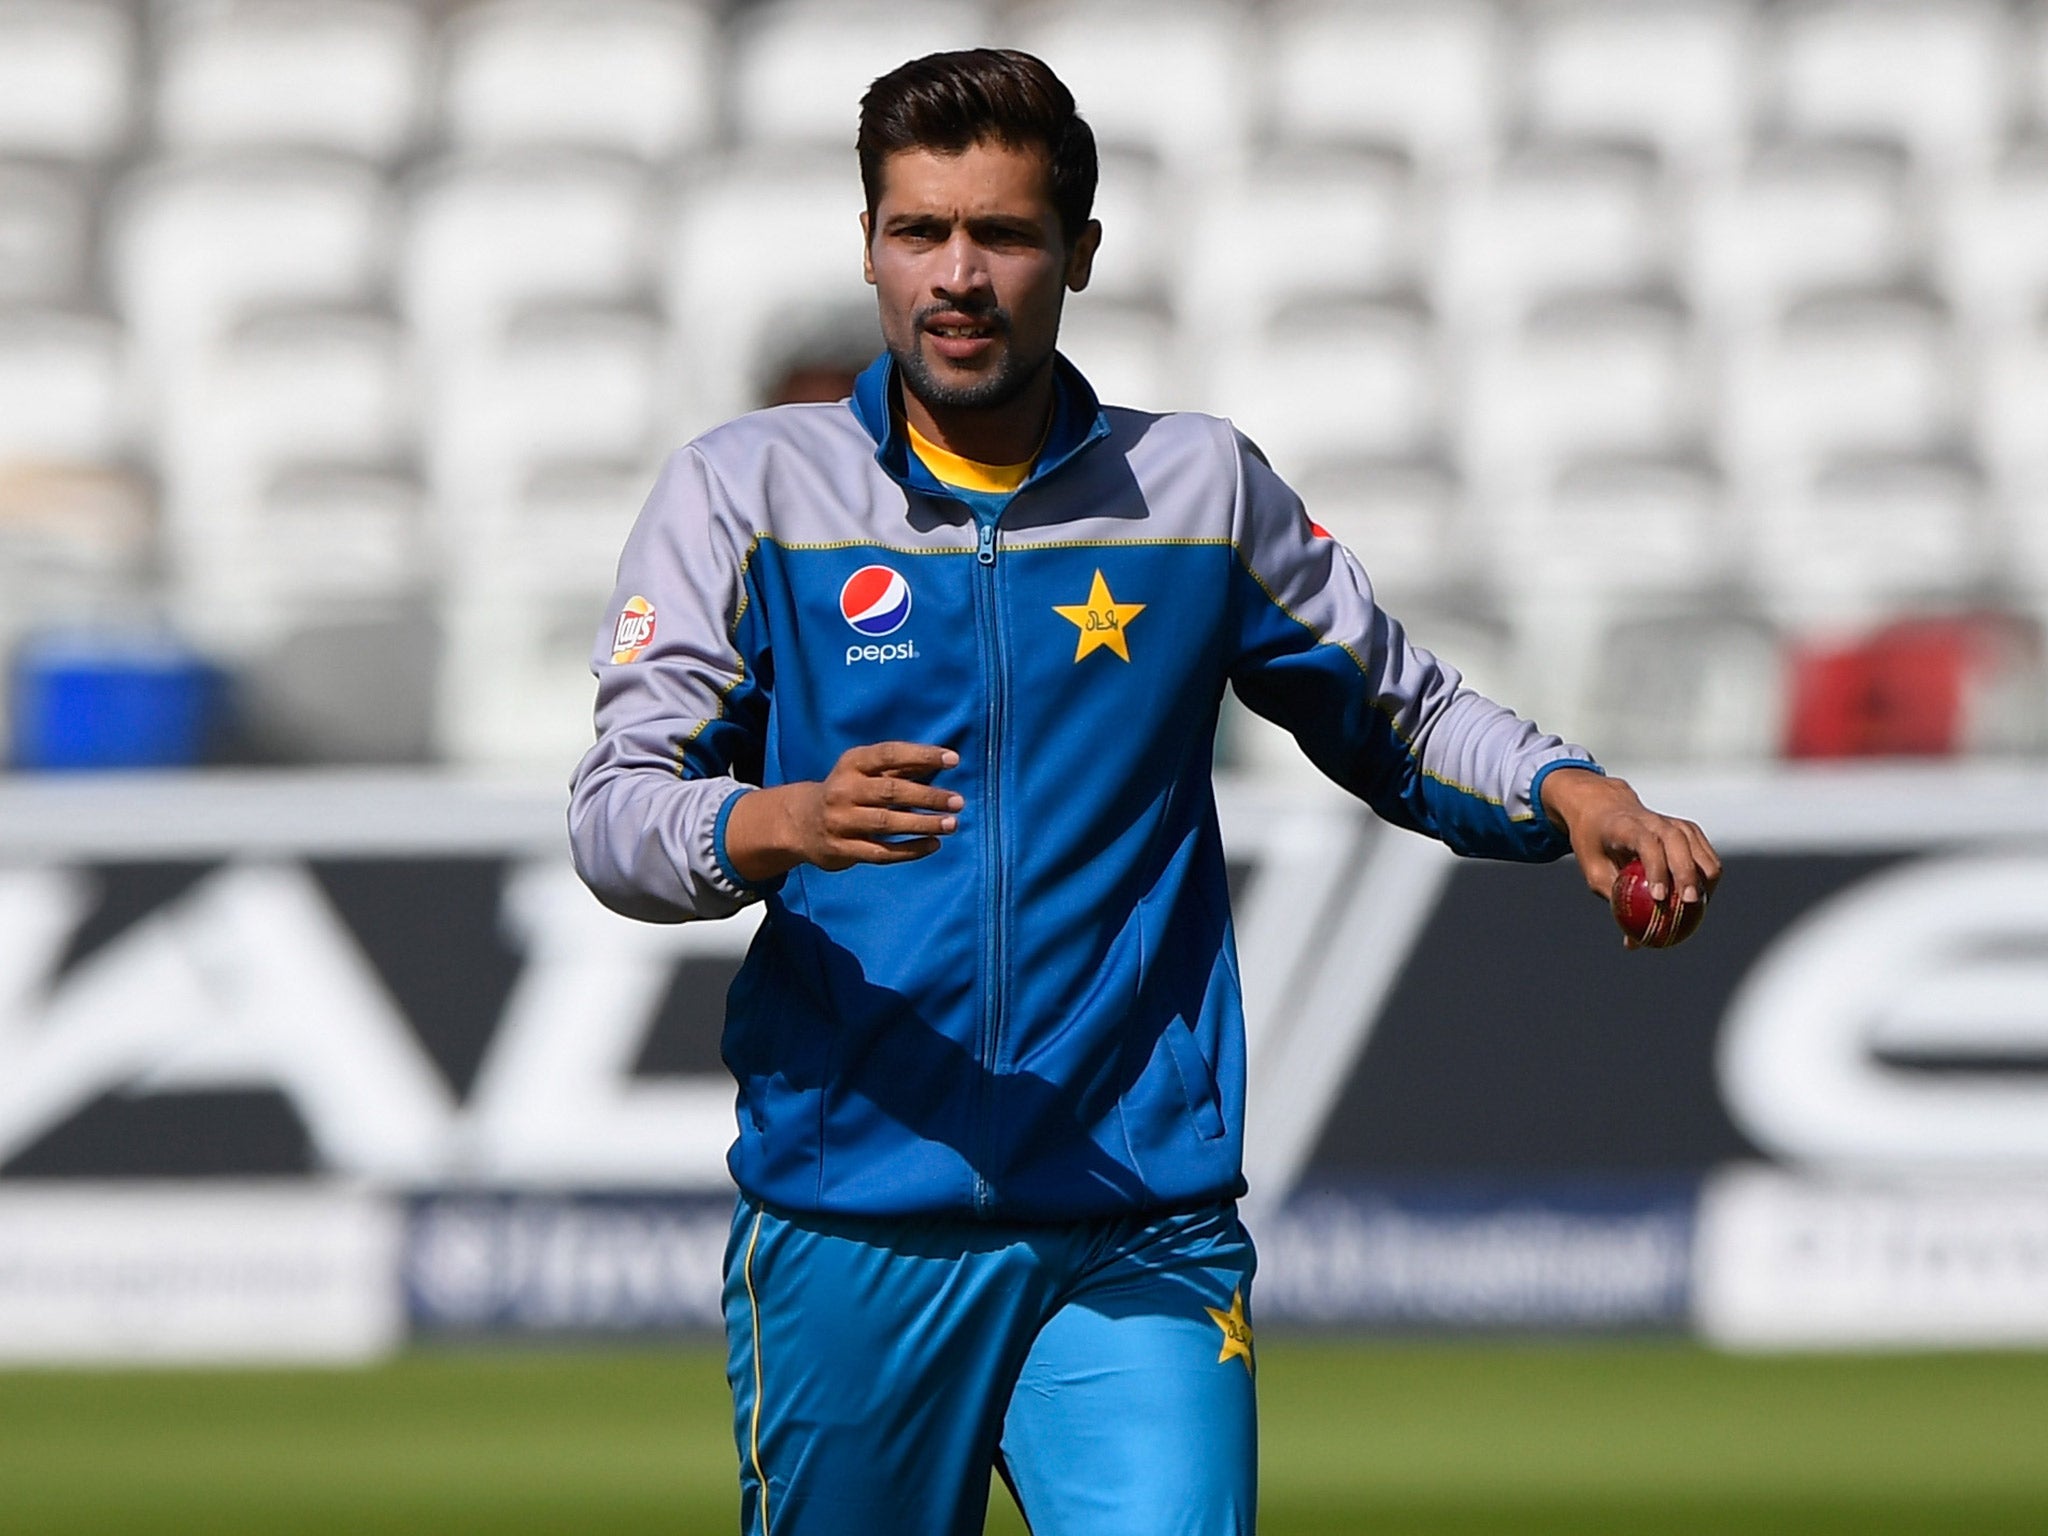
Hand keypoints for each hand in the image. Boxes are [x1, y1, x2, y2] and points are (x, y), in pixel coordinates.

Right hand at [724, 742, 963, 881]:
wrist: (801, 823)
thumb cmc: (848, 791)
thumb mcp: (865, 771)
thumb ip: (902, 767)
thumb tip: (944, 760)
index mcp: (851, 763)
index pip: (889, 754)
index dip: (922, 754)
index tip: (954, 759)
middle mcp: (843, 790)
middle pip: (891, 791)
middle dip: (928, 797)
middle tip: (958, 801)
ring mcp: (841, 821)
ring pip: (887, 824)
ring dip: (923, 824)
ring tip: (952, 824)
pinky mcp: (842, 849)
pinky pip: (882, 852)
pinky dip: (910, 850)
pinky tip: (934, 845)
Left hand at [1539, 768, 1720, 942]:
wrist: (1604, 807)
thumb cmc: (1594, 843)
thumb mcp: (1593, 870)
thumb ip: (1615, 902)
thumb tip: (1634, 944)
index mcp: (1626, 825)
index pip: (1647, 844)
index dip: (1656, 869)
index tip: (1659, 898)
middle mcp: (1654, 820)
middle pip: (1680, 844)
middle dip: (1688, 875)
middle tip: (1689, 905)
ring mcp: (1675, 822)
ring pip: (1700, 849)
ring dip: (1703, 879)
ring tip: (1698, 908)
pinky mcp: (1688, 830)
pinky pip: (1706, 855)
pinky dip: (1707, 877)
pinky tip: (1701, 900)